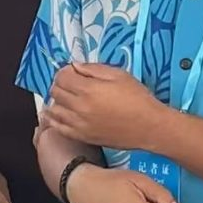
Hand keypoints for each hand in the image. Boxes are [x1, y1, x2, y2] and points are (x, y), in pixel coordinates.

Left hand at [47, 62, 166, 150]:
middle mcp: (79, 107)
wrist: (149, 127)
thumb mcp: (119, 75)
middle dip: (61, 84)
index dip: (65, 71)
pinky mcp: (81, 136)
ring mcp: (78, 124)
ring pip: (53, 110)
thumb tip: (75, 66)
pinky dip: (54, 119)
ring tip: (68, 99)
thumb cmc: (137, 98)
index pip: (61, 77)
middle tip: (71, 84)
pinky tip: (59, 114)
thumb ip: (93, 69)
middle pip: (55, 92)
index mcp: (88, 90)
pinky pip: (57, 127)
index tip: (73, 72)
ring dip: (58, 101)